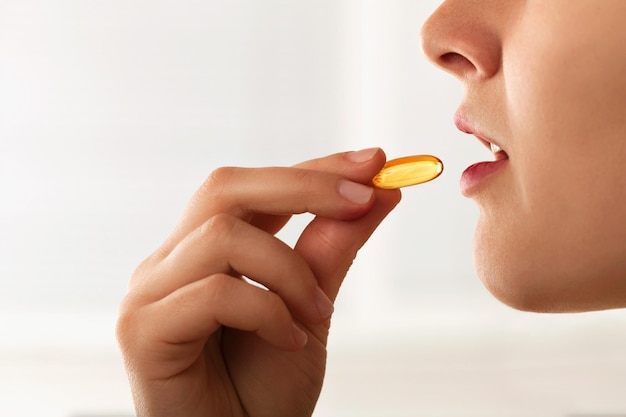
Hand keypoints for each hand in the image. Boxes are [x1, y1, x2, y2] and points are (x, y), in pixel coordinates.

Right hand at [116, 148, 400, 416]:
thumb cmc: (263, 391)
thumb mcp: (311, 308)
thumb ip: (332, 248)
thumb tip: (378, 192)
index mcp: (204, 250)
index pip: (254, 187)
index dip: (311, 169)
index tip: (372, 161)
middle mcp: (170, 261)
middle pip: (225, 187)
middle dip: (303, 185)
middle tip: (362, 198)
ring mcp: (150, 292)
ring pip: (223, 235)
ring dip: (289, 271)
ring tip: (316, 315)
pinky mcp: (143, 329)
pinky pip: (216, 291)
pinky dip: (267, 311)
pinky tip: (287, 339)